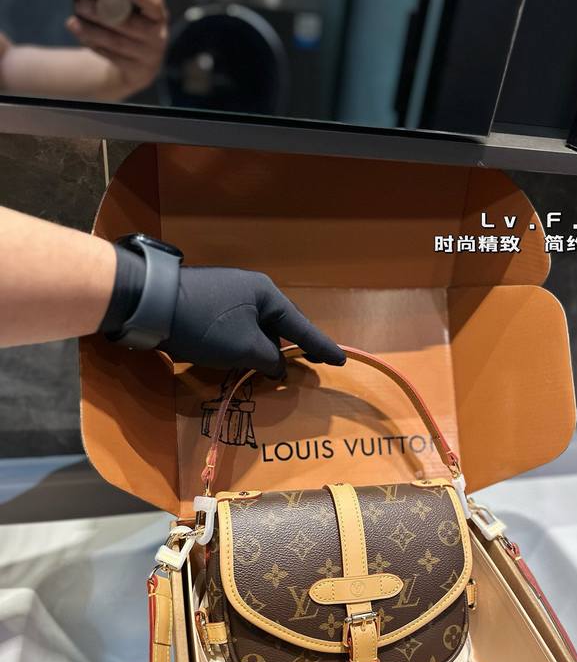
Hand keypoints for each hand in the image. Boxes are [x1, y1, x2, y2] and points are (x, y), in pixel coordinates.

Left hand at [66, 0, 167, 98]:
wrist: (134, 62)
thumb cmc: (123, 23)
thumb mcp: (124, 8)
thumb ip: (108, 1)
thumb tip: (85, 0)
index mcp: (157, 13)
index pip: (152, 4)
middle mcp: (159, 34)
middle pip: (128, 22)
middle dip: (100, 12)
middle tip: (79, 5)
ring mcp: (151, 56)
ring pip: (117, 42)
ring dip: (92, 32)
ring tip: (72, 23)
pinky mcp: (139, 73)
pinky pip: (115, 59)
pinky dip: (96, 47)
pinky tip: (82, 37)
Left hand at [160, 267, 345, 375]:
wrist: (151, 304)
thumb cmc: (206, 324)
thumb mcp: (244, 348)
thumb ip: (269, 360)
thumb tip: (278, 368)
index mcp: (266, 294)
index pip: (301, 325)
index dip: (321, 346)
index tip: (340, 359)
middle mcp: (251, 290)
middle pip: (279, 326)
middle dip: (291, 348)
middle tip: (309, 366)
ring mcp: (227, 296)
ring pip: (256, 329)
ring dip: (265, 351)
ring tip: (274, 372)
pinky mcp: (208, 306)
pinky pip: (238, 329)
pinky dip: (246, 346)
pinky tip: (244, 362)